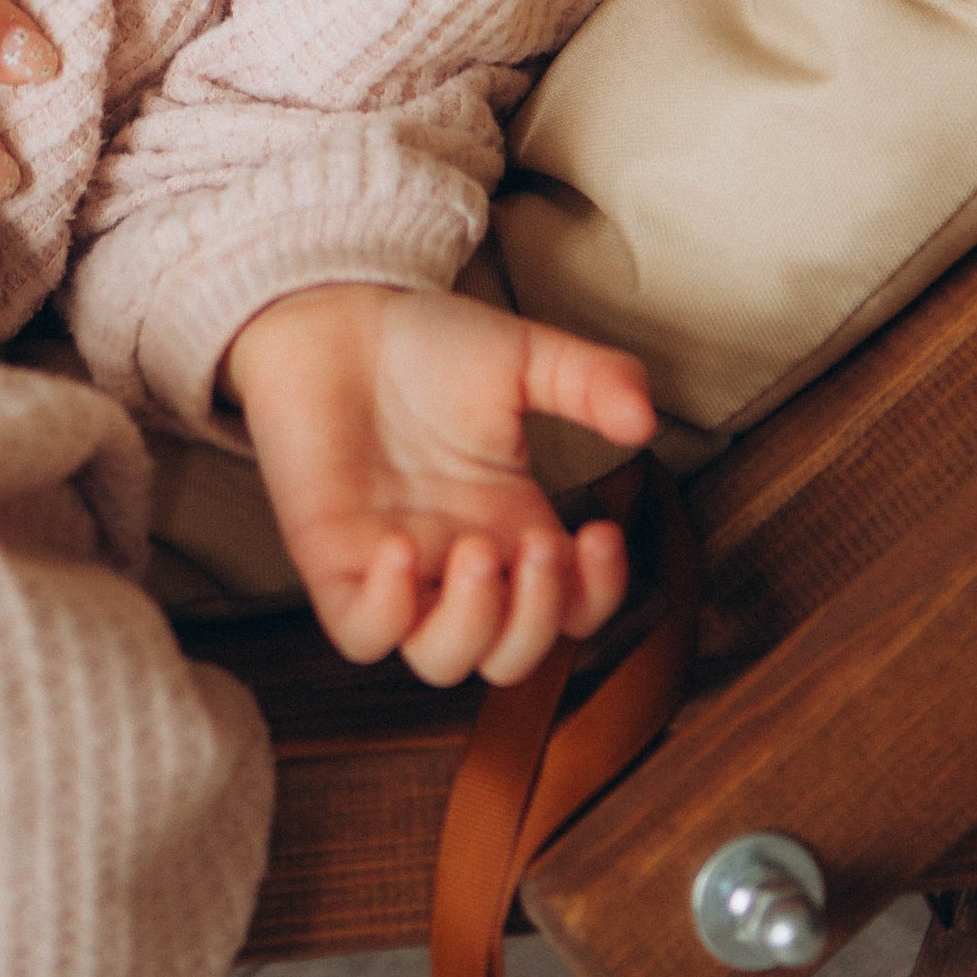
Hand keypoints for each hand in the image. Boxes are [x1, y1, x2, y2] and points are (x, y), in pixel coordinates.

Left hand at [225, 283, 655, 687]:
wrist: (331, 313)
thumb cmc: (423, 343)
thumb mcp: (523, 358)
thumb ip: (590, 381)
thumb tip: (646, 420)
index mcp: (510, 526)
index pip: (571, 610)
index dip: (597, 596)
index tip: (601, 533)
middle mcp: (458, 561)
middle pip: (511, 655)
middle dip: (537, 617)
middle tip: (539, 545)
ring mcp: (396, 570)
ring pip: (441, 663)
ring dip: (472, 624)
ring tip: (475, 551)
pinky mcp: (331, 563)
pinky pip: (360, 635)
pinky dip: (387, 612)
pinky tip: (400, 549)